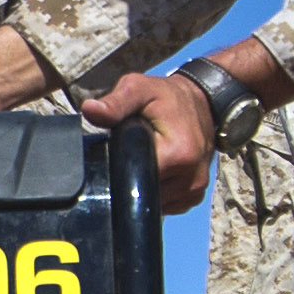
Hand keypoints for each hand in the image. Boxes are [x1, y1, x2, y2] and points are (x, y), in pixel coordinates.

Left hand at [82, 72, 217, 213]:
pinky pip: (166, 203)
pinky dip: (156, 190)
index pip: (135, 177)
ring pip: (153, 201)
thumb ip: (116, 103)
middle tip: (130, 153)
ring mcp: (193, 191)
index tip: (118, 152)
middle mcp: (191, 178)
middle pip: (143, 193)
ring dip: (143, 185)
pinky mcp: (193, 196)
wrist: (202, 102)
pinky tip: (156, 169)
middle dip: (131, 177)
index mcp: (178, 154)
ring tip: (144, 159)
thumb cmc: (167, 97)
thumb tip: (90, 110)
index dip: (120, 168)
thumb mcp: (139, 89)